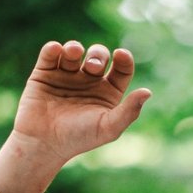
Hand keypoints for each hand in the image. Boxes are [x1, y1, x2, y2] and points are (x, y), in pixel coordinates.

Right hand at [0, 40, 150, 192]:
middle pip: (99, 56)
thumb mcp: (108, 127)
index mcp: (107, 93)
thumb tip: (148, 92)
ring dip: (74, 48)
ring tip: (73, 52)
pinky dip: (54, 49)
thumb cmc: (79, 139)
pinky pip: (51, 53)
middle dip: (97, 55)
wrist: (44, 144)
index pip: (121, 69)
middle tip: (92, 67)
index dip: (124, 59)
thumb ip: (129, 111)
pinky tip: (58, 51)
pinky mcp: (44, 74)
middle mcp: (88, 82)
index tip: (121, 55)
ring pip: (74, 51)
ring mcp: (66, 76)